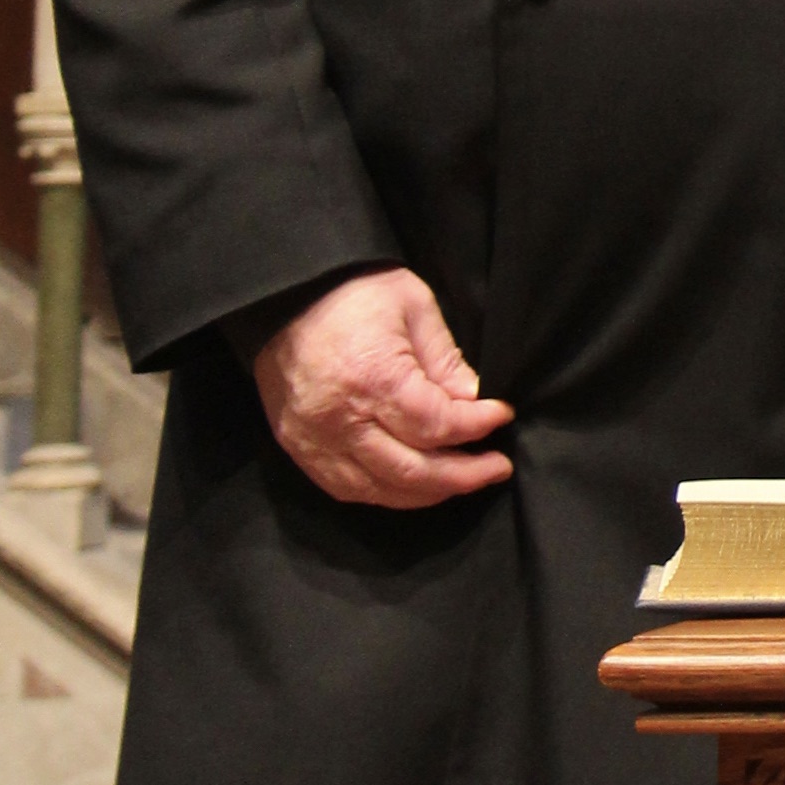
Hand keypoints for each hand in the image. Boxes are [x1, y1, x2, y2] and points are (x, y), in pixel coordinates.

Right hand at [248, 267, 515, 509]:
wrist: (283, 296)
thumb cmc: (354, 292)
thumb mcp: (414, 306)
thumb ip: (445, 360)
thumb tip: (474, 400)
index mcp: (374, 379)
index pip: (436, 425)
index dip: (476, 426)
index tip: (501, 415)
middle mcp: (341, 420)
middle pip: (412, 471)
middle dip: (463, 475)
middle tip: (496, 468)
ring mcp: (314, 440)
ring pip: (379, 489)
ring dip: (428, 492)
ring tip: (463, 479)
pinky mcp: (297, 447)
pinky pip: (346, 488)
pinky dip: (385, 492)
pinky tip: (414, 484)